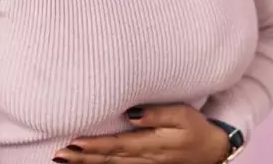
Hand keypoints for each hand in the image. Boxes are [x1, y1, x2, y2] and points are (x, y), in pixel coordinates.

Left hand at [53, 104, 229, 163]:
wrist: (213, 150)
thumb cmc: (196, 128)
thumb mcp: (183, 115)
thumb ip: (158, 114)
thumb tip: (132, 113)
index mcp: (151, 144)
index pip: (117, 145)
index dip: (95, 145)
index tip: (75, 142)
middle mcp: (145, 157)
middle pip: (109, 158)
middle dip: (83, 157)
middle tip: (59, 154)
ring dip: (87, 163)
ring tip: (64, 159)